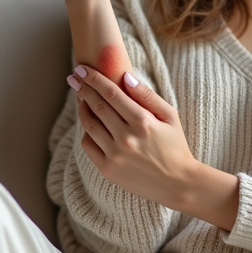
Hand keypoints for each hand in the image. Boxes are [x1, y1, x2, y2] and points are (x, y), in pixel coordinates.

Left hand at [67, 65, 196, 209]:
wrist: (177, 184)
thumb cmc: (175, 146)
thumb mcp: (170, 116)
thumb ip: (147, 96)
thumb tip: (125, 76)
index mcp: (142, 121)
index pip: (111, 93)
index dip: (94, 79)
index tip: (82, 68)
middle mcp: (126, 137)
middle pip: (97, 106)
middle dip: (83, 88)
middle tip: (74, 77)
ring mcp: (115, 154)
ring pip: (90, 125)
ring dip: (82, 108)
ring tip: (81, 98)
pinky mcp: (108, 169)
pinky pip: (89, 145)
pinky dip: (87, 132)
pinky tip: (90, 124)